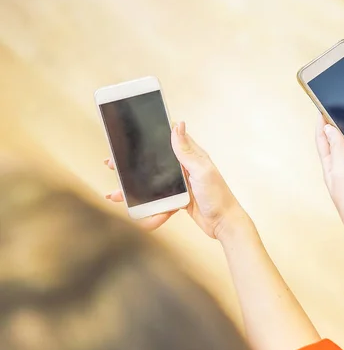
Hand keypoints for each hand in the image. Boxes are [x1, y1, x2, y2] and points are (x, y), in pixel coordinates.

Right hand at [104, 122, 249, 238]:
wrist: (225, 224)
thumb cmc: (218, 196)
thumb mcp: (202, 171)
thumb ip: (187, 151)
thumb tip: (178, 125)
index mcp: (192, 157)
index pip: (169, 140)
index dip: (150, 136)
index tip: (129, 134)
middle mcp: (186, 169)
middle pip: (154, 163)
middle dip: (133, 165)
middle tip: (112, 164)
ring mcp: (182, 185)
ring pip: (153, 184)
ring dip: (135, 189)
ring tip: (115, 194)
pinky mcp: (179, 200)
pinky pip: (159, 202)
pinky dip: (149, 208)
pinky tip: (138, 213)